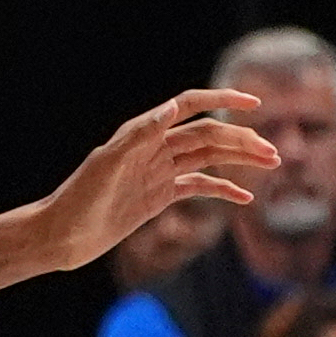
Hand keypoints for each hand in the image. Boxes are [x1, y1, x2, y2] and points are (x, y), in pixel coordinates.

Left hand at [35, 91, 276, 271]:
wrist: (61, 236)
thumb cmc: (78, 199)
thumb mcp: (107, 165)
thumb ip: (139, 135)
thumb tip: (172, 108)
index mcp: (143, 133)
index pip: (189, 107)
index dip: (221, 101)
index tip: (254, 105)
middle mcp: (155, 148)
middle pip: (208, 135)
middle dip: (242, 141)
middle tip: (274, 154)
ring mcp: (159, 172)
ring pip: (208, 158)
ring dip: (239, 160)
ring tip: (271, 164)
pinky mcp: (159, 197)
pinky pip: (198, 187)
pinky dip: (222, 190)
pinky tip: (245, 198)